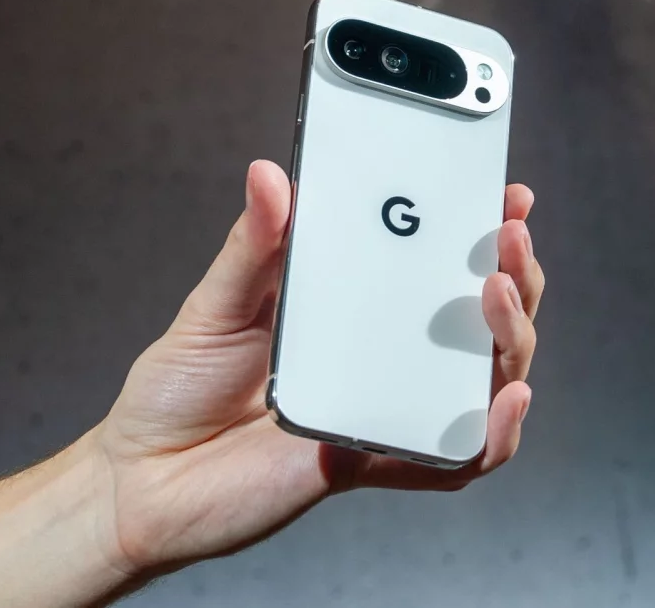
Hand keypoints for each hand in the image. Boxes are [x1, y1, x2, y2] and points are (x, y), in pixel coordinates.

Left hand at [93, 160, 543, 574]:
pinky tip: (505, 399)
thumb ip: (252, 245)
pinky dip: (495, 434)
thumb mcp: (216, 303)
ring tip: (498, 296)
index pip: (436, 265)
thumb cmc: (179, 387)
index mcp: (353, 308)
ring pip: (483, 380)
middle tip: (506, 240)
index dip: (482, 231)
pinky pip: (454, 457)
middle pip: (480, 319)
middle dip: (514, 275)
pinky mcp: (374, 461)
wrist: (141, 479)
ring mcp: (386, 408)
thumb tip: (269, 174)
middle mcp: (383, 357)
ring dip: (511, 337)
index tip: (505, 194)